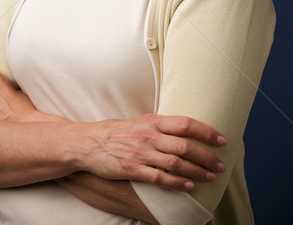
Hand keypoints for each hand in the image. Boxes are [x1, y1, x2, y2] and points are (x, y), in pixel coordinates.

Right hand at [74, 113, 226, 190]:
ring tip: (211, 177)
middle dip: (207, 156)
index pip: (186, 123)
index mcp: (152, 121)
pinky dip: (177, 182)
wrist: (87, 142)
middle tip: (221, 165)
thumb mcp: (138, 122)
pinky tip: (189, 186)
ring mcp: (141, 152)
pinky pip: (160, 177)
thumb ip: (159, 126)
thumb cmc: (114, 132)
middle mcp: (149, 135)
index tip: (222, 140)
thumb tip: (183, 130)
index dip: (206, 132)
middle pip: (185, 145)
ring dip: (197, 171)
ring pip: (176, 162)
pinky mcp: (132, 168)